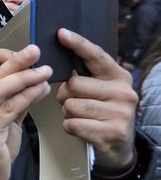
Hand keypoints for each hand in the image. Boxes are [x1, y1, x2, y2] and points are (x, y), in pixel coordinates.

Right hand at [0, 45, 51, 179]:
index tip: (18, 53)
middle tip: (35, 51)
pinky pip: (10, 108)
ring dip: (25, 78)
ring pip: (0, 90)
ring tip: (45, 71)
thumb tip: (35, 80)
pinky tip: (41, 90)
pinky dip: (28, 96)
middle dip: (16, 61)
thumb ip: (13, 100)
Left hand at [56, 28, 136, 170]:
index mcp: (118, 76)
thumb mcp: (101, 90)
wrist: (120, 146)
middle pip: (74, 84)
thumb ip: (86, 75)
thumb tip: (56, 61)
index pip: (95, 56)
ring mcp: (120, 113)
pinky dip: (70, 127)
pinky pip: (72, 124)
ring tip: (81, 116)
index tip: (61, 33)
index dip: (77, 44)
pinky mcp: (112, 132)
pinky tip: (83, 128)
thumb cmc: (102, 112)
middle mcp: (123, 92)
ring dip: (67, 112)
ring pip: (71, 105)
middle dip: (65, 95)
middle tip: (74, 102)